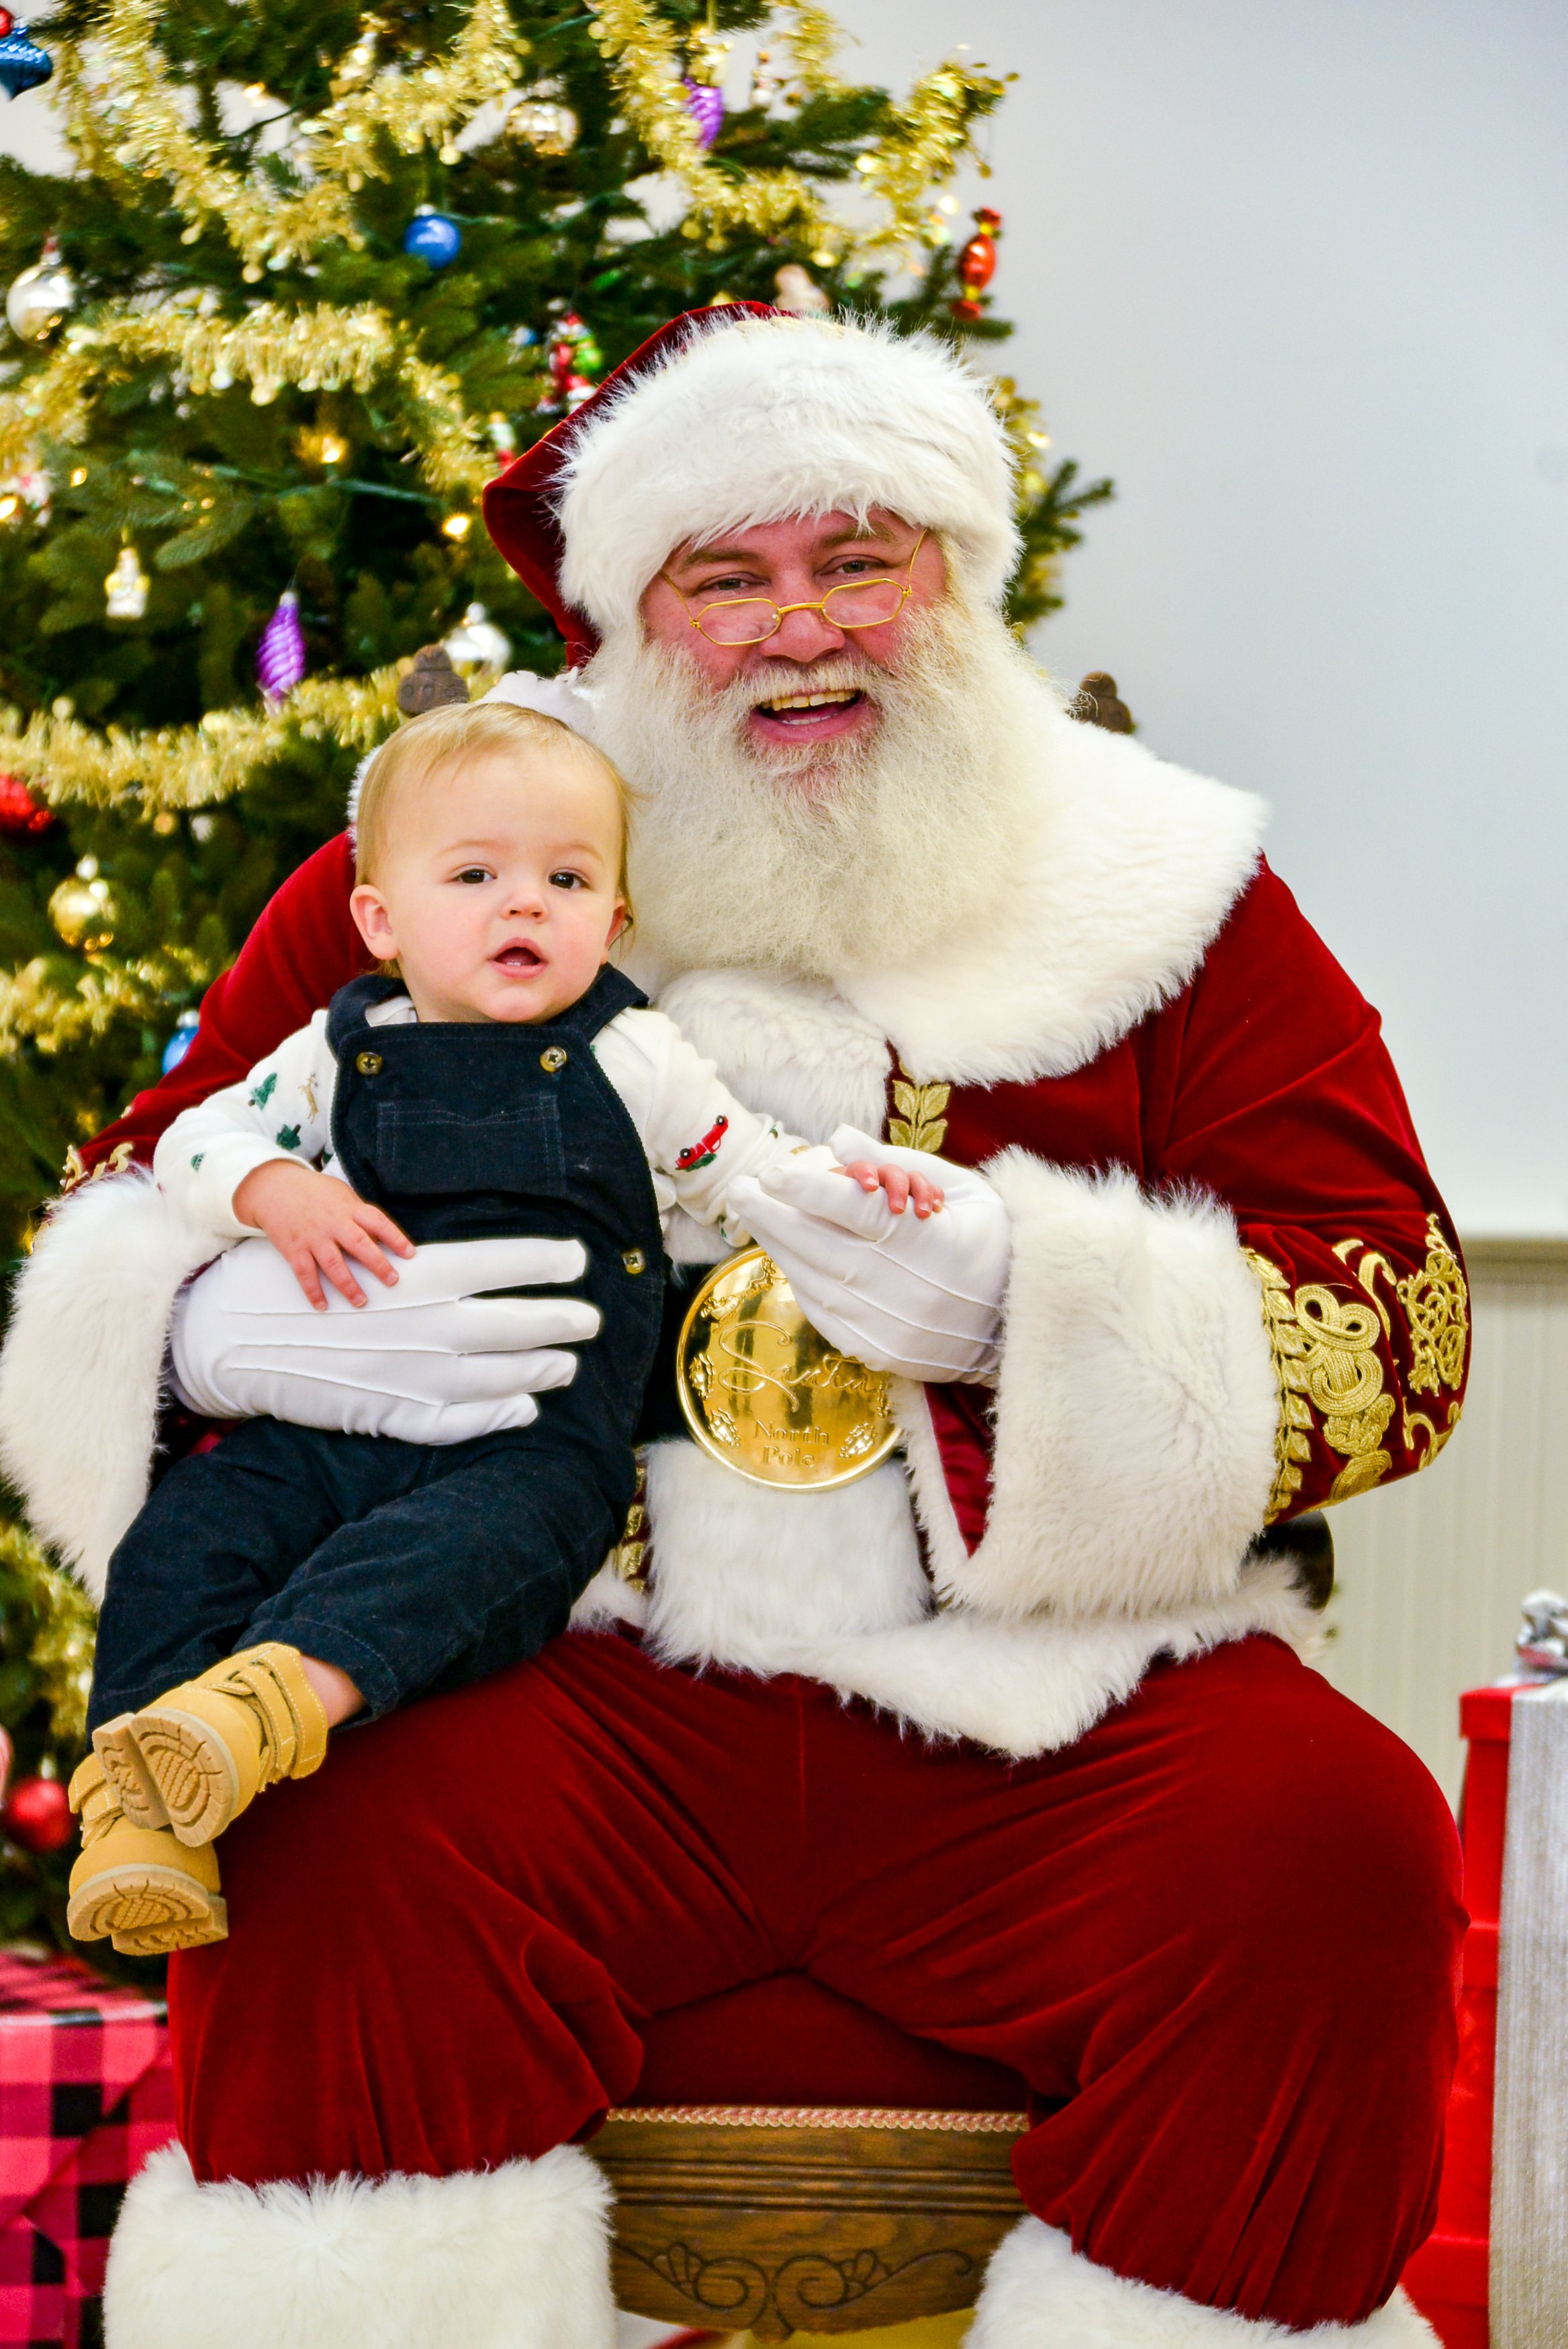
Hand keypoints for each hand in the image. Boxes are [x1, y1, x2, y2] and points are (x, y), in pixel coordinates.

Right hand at [170, 1234, 601, 1443]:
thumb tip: (479, 1257)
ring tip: (566, 1364)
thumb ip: (425, 1258)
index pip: (506, 1261)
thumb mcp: (360, 1248)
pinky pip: (457, 1422)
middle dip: (561, 1321)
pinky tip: (523, 1409)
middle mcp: (427, 1323)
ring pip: (497, 1376)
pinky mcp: (391, 1412)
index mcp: (422, 1273)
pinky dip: (496, 1418)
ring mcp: (412, 1374)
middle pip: (515, 1322)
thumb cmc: (300, 1277)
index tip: (578, 1259)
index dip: (548, 1260)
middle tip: (590, 1319)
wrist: (233, 1332)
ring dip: (539, 1370)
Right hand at [233, 1160, 413, 1310]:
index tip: (410, 1254)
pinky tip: (322, 1305)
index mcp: (349, 1208)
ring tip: (361, 1301)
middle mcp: (333, 1223)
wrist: (275, 1187)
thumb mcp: (341, 1195)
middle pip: (360, 1244)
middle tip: (392, 1280)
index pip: (378, 1222)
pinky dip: (313, 1291)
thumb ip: (359, 1215)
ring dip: (348, 1285)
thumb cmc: (315, 1193)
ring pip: (333, 1264)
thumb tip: (380, 1238)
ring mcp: (313, 1236)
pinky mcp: (294, 1248)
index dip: (395, 1238)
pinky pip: (305, 1273)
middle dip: (378, 1264)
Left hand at [727, 1125, 1009, 1382]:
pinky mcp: (880, 1353)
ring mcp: (895, 1330)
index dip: (815, 1193)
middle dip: (775, 1217)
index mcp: (940, 1246)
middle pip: (828, 1250)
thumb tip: (836, 1140)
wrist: (1016, 1322)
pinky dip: (800, 1280)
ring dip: (779, 1247)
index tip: (773, 1173)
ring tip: (752, 1213)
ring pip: (818, 1284)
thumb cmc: (987, 1240)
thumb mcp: (958, 1190)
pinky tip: (784, 1253)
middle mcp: (914, 1294)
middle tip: (740, 1188)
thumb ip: (894, 1165)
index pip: (864, 1215)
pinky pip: (825, 1314)